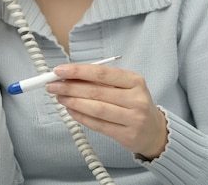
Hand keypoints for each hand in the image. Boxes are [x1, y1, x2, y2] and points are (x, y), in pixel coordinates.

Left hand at [47, 64, 167, 159]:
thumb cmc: (133, 103)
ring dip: (72, 102)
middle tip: (52, 85)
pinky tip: (70, 111)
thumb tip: (68, 75)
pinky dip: (80, 117)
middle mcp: (137, 99)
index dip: (78, 71)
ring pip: (96, 109)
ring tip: (59, 97)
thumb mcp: (124, 86)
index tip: (59, 70)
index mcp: (135, 81)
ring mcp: (133, 119)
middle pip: (96, 91)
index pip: (102, 73)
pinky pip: (98, 125)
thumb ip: (99, 80)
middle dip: (69, 87)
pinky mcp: (127, 135)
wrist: (155, 131)